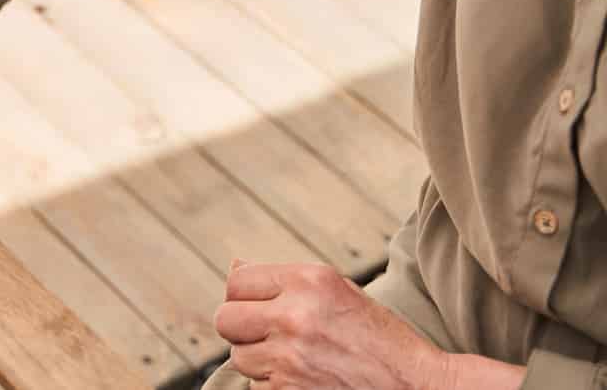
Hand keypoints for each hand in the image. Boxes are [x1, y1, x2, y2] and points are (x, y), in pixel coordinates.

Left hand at [215, 262, 447, 389]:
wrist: (419, 388)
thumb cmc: (380, 338)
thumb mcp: (337, 292)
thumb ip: (285, 282)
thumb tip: (233, 268)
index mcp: (308, 281)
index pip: (236, 283)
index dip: (242, 297)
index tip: (257, 308)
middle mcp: (294, 315)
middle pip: (225, 320)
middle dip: (241, 329)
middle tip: (266, 336)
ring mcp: (291, 358)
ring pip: (239, 358)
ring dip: (259, 362)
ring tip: (295, 360)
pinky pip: (258, 387)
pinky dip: (274, 386)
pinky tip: (304, 380)